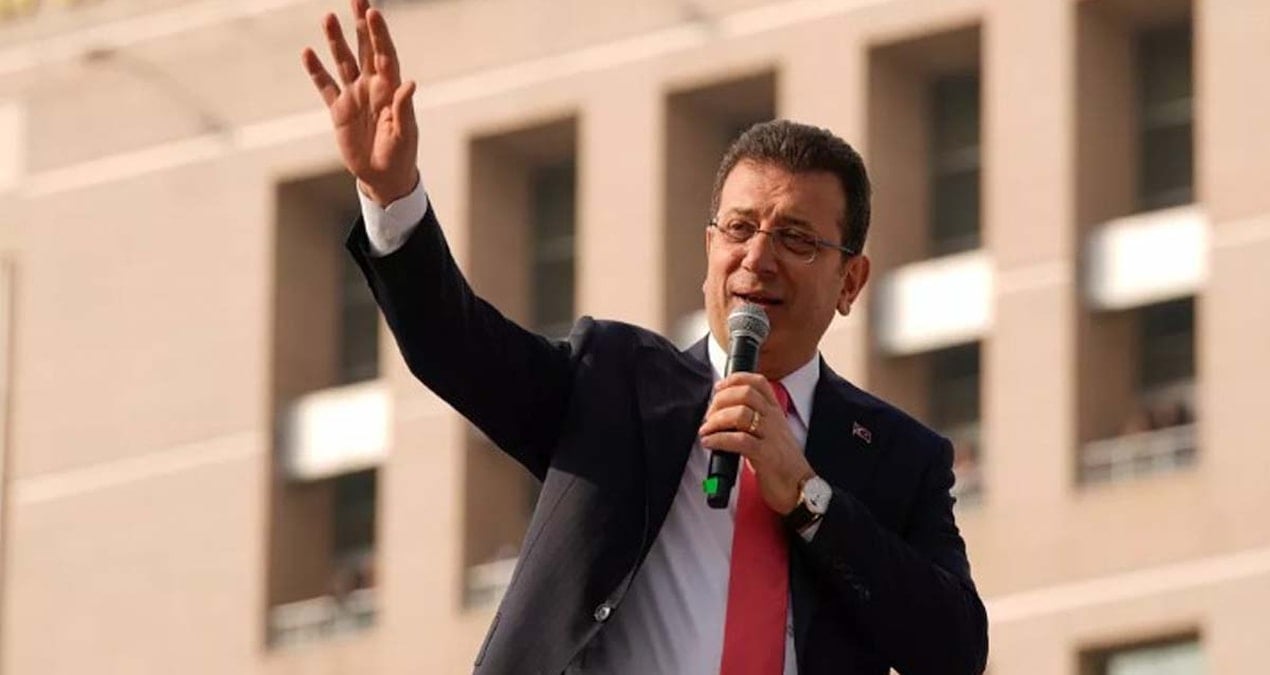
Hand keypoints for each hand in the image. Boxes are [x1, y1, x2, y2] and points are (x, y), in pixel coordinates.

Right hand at [301, 0, 417, 205]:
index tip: (373, 12)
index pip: (385, 55)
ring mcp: (354, 96)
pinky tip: (307, 52)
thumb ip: (404, 108)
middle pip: (366, 49)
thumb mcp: (405, 134)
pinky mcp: (338, 110)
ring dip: (336, 40)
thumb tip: (411, 83)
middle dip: (361, 24)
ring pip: (344, 61)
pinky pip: (325, 85)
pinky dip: (316, 70)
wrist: (383, 177)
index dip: (380, 34)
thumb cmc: (400, 155)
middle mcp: (372, 87)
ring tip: (328, 17)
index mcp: (390, 90)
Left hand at [698, 373, 814, 514]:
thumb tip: (721, 413)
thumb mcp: (770, 434)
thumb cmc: (780, 463)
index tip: (718, 388)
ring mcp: (771, 436)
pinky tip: (709, 442)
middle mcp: (774, 420)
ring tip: (706, 430)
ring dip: (716, 419)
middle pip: (745, 394)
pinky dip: (719, 439)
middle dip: (720, 400)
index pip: (758, 382)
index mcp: (775, 412)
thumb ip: (752, 420)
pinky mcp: (766, 455)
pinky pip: (739, 441)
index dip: (735, 379)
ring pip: (741, 414)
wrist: (800, 488)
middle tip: (709, 416)